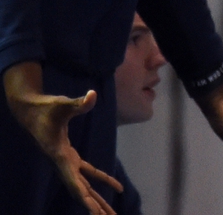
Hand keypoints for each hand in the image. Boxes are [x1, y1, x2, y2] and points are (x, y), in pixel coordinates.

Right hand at [3, 61, 122, 214]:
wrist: (30, 110)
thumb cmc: (45, 108)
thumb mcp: (62, 105)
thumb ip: (78, 104)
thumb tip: (92, 95)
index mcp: (60, 157)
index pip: (74, 183)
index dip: (85, 199)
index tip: (94, 214)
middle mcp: (63, 165)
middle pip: (81, 192)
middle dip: (95, 207)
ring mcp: (66, 162)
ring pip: (85, 186)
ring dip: (99, 199)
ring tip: (112, 214)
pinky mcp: (70, 156)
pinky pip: (89, 172)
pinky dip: (103, 179)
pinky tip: (116, 186)